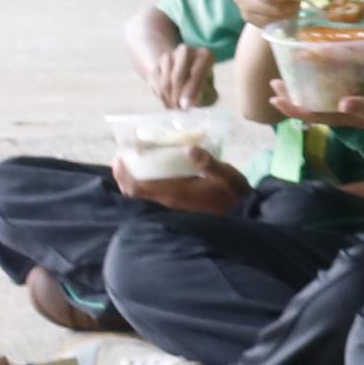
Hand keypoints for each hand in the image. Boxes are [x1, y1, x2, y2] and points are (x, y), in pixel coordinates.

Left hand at [112, 157, 248, 213]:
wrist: (243, 216)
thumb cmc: (234, 195)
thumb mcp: (225, 175)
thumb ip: (208, 162)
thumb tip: (190, 148)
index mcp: (175, 192)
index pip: (137, 186)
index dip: (123, 172)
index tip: (120, 155)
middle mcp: (167, 202)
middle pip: (133, 192)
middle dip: (124, 175)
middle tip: (124, 157)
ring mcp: (171, 207)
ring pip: (141, 196)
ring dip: (133, 180)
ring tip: (135, 163)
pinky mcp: (176, 209)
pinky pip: (151, 198)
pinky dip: (144, 186)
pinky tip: (152, 174)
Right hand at [141, 37, 215, 106]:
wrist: (186, 76)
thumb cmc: (202, 87)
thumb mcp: (209, 92)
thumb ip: (203, 97)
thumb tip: (186, 103)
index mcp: (205, 55)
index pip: (197, 73)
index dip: (191, 91)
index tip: (186, 106)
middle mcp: (186, 51)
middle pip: (177, 77)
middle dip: (177, 96)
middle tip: (180, 109)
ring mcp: (169, 55)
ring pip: (165, 82)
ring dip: (169, 98)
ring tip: (176, 106)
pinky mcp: (156, 63)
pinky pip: (155, 84)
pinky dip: (162, 96)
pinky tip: (169, 100)